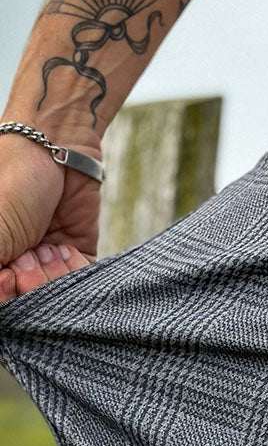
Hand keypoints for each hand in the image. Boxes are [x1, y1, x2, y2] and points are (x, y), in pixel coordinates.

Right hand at [0, 136, 99, 303]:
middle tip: (29, 253)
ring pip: (57, 295)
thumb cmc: (12, 177)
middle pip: (29, 301)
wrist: (55, 144)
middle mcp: (16, 264)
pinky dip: (76, 272)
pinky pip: (81, 282)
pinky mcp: (75, 254)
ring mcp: (46, 261)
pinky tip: (65, 248)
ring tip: (48, 247)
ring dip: (54, 275)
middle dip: (31, 282)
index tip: (10, 276)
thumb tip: (2, 290)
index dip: (8, 293)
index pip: (5, 298)